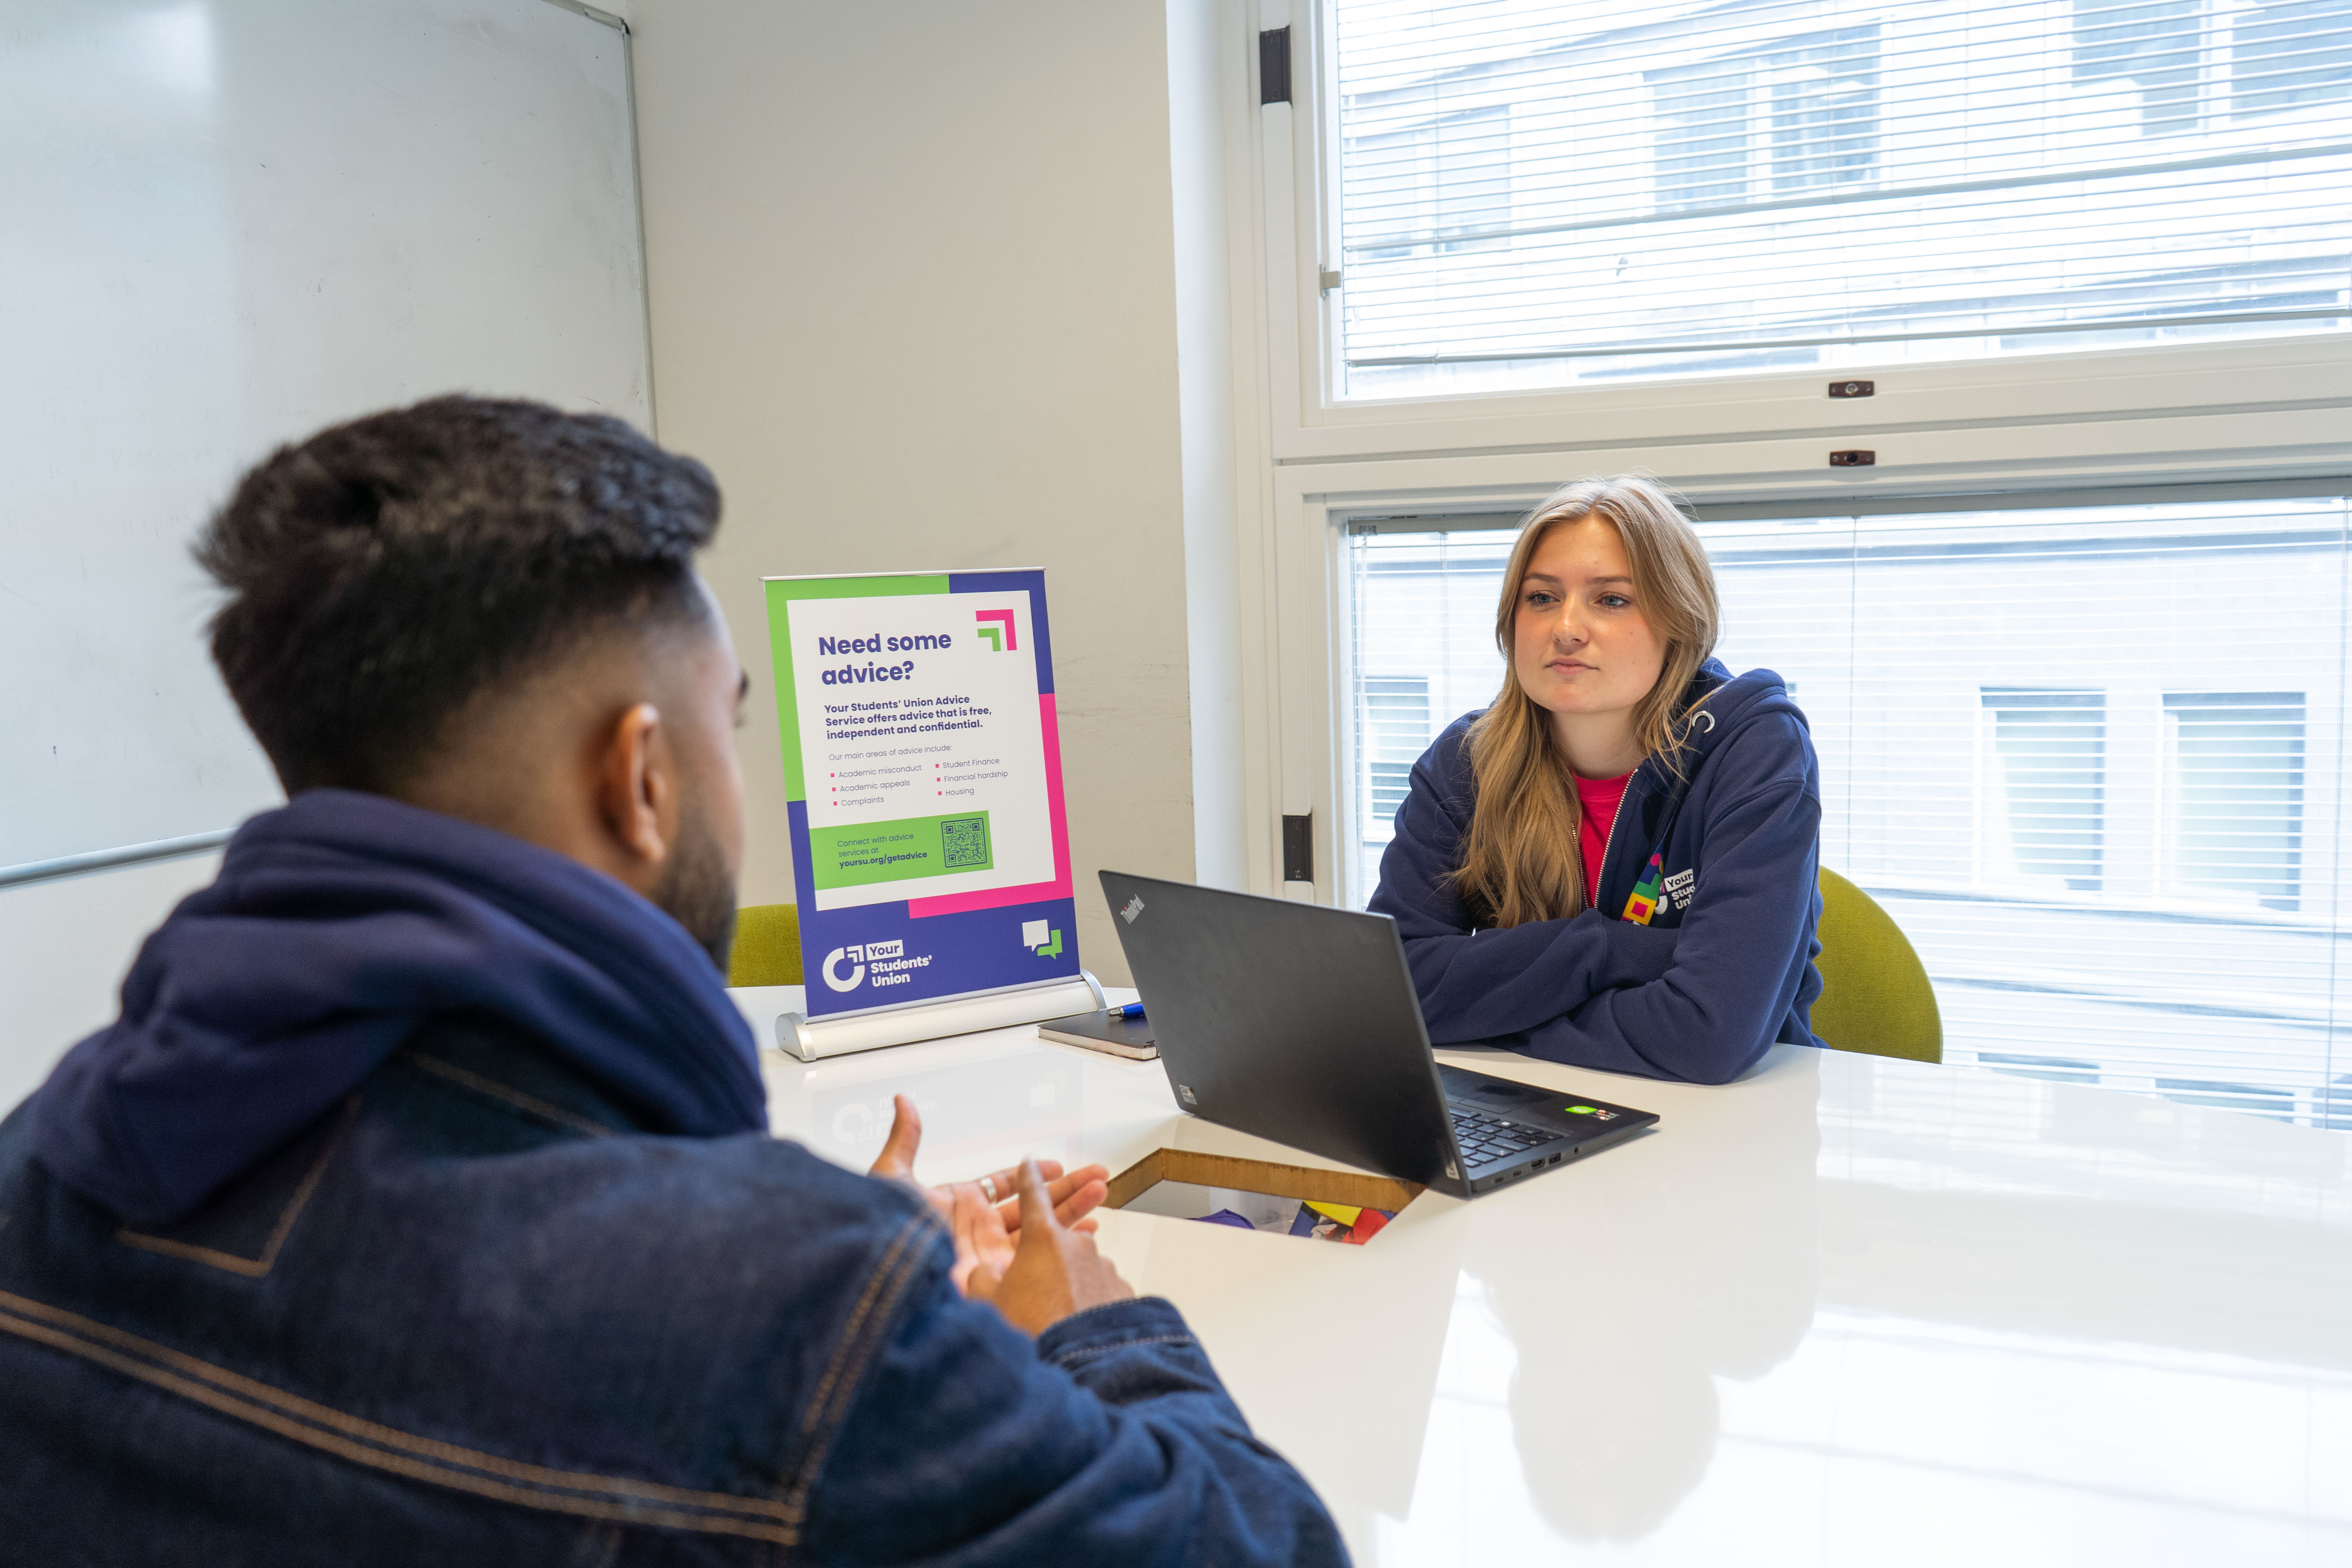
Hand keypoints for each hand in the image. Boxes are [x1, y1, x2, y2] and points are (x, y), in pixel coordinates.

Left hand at [866, 1094, 1110, 1293]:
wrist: (888, 1280)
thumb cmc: (884, 1233)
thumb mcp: (892, 1178)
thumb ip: (905, 1141)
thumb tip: (903, 1103)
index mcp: (959, 1205)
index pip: (1002, 1187)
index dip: (1030, 1175)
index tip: (1054, 1166)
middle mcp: (979, 1232)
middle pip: (1033, 1205)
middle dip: (1067, 1189)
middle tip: (1096, 1176)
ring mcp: (991, 1256)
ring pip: (1042, 1230)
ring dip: (1074, 1211)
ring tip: (1101, 1193)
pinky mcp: (1001, 1280)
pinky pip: (1040, 1263)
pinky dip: (1065, 1249)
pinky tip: (1085, 1236)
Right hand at [964, 1158, 1133, 1334]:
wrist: (1082, 1365)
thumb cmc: (1030, 1331)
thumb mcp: (988, 1303)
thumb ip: (982, 1276)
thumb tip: (988, 1269)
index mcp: (1041, 1238)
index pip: (1031, 1194)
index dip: (1029, 1177)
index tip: (1031, 1161)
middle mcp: (1077, 1245)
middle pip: (1058, 1236)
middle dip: (1046, 1249)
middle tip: (1039, 1271)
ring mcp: (1104, 1267)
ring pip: (1080, 1265)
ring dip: (1067, 1280)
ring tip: (1052, 1314)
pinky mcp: (1123, 1291)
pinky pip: (1100, 1287)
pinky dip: (1087, 1299)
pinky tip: (1075, 1323)